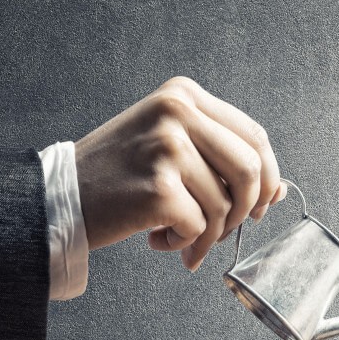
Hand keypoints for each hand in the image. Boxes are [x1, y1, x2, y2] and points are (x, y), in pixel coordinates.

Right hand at [73, 77, 284, 270]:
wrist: (59, 195)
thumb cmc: (117, 174)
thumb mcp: (170, 147)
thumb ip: (221, 160)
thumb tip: (279, 192)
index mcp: (184, 95)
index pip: (254, 136)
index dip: (266, 177)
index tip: (256, 205)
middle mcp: (177, 112)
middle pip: (250, 170)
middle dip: (244, 210)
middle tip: (222, 230)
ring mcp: (168, 148)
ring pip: (225, 206)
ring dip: (209, 235)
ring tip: (179, 237)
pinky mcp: (158, 187)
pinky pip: (198, 227)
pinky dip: (185, 245)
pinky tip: (158, 240)